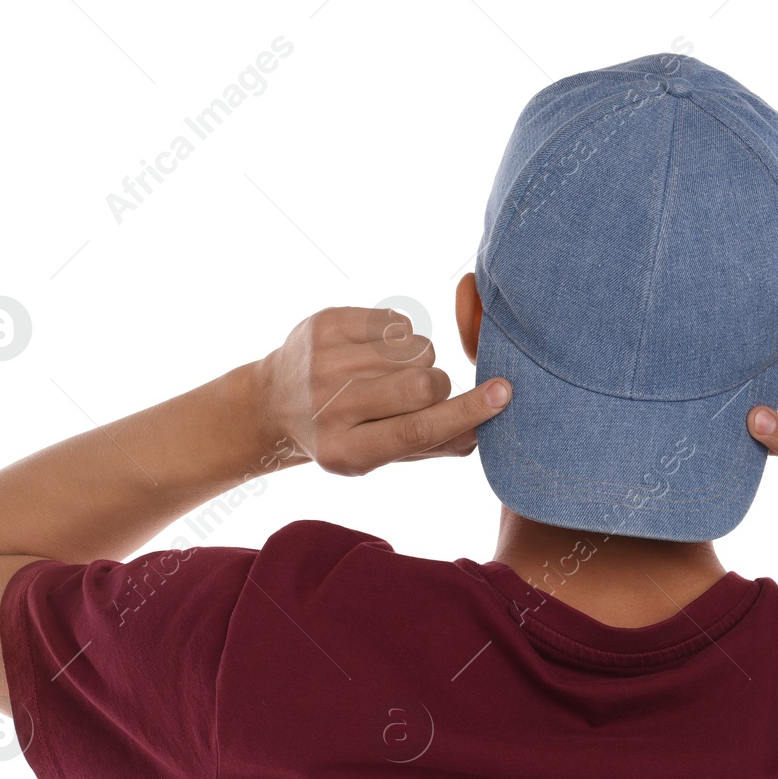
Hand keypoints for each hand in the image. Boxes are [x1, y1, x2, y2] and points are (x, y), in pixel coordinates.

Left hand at [254, 306, 511, 475]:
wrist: (275, 401)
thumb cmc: (341, 434)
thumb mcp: (376, 456)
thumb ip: (429, 446)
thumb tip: (480, 431)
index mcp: (345, 451)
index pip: (416, 431)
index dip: (465, 413)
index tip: (503, 394)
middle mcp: (330, 407)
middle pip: (421, 385)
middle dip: (438, 385)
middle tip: (422, 392)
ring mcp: (324, 361)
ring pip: (414, 349)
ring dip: (419, 361)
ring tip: (393, 373)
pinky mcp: (325, 324)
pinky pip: (397, 323)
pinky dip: (402, 338)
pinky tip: (380, 353)